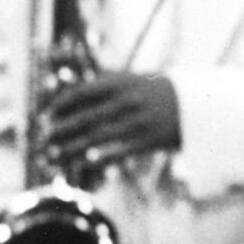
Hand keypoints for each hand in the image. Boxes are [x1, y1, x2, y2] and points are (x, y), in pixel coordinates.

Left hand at [38, 71, 181, 175]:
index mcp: (123, 82)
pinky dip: (100, 158)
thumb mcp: (134, 80)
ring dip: (71, 149)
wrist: (199, 106)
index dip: (61, 105)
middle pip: (86, 118)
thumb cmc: (158, 92)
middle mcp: (129, 101)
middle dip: (60, 130)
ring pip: (97, 138)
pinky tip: (83, 163)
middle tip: (43, 139)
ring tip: (52, 157)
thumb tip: (69, 92)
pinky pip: (119, 151)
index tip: (47, 115)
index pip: (83, 93)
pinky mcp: (149, 141)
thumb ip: (105, 84)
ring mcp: (139, 122)